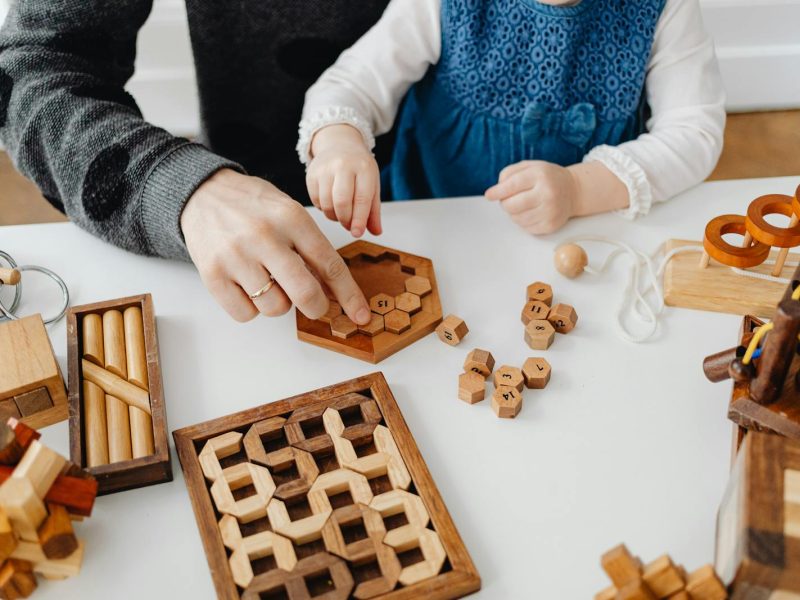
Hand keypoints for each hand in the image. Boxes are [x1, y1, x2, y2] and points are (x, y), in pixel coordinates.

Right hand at [181, 168, 371, 324]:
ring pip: (275, 308)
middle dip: (317, 307)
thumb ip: (311, 247)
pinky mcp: (213, 275)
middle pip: (305, 293)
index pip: (329, 264)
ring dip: (279, 303)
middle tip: (314, 305)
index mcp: (291, 218)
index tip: (361, 315)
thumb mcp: (288, 213)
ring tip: (268, 281)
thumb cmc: (253, 207)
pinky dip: (252, 308)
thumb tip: (336, 290)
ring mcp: (236, 256)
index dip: (349, 295)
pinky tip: (247, 287)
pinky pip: (246, 314)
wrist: (202, 193)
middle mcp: (264, 236)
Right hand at [306, 124, 381, 237]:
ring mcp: (325, 168)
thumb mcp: (372, 185)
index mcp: (364, 168)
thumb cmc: (359, 169)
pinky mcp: (311, 174)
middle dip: (345, 220)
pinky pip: (316, 201)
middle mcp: (343, 165)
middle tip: (349, 225)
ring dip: (334, 216)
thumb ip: (373, 211)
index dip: (359, 220)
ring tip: (341, 214)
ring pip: (326, 204)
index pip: (362, 199)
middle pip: (341, 202)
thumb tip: (376, 232)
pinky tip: (331, 204)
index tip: (357, 233)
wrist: (340, 145)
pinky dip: (324, 209)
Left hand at [484, 161, 577, 234]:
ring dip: (513, 213)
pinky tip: (531, 212)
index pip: (512, 185)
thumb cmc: (547, 177)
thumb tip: (495, 191)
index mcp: (541, 175)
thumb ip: (510, 173)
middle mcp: (547, 194)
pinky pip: (525, 227)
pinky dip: (522, 221)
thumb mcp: (530, 166)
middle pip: (512, 205)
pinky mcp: (550, 225)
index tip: (489, 195)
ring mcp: (550, 211)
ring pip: (516, 218)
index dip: (497, 192)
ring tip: (522, 204)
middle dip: (505, 203)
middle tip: (508, 199)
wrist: (573, 191)